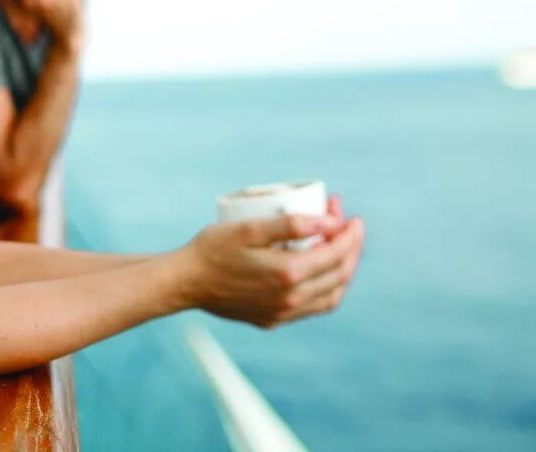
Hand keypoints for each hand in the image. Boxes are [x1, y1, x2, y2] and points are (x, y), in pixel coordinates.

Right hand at [177, 198, 364, 328]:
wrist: (184, 282)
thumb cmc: (212, 249)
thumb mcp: (249, 228)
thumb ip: (291, 225)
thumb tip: (331, 224)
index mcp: (288, 273)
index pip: (336, 253)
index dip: (349, 233)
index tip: (349, 215)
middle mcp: (290, 298)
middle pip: (339, 274)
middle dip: (350, 247)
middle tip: (347, 226)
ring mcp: (282, 313)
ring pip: (331, 295)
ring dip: (342, 271)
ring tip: (341, 248)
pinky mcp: (272, 320)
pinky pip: (313, 307)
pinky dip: (326, 289)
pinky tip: (320, 273)